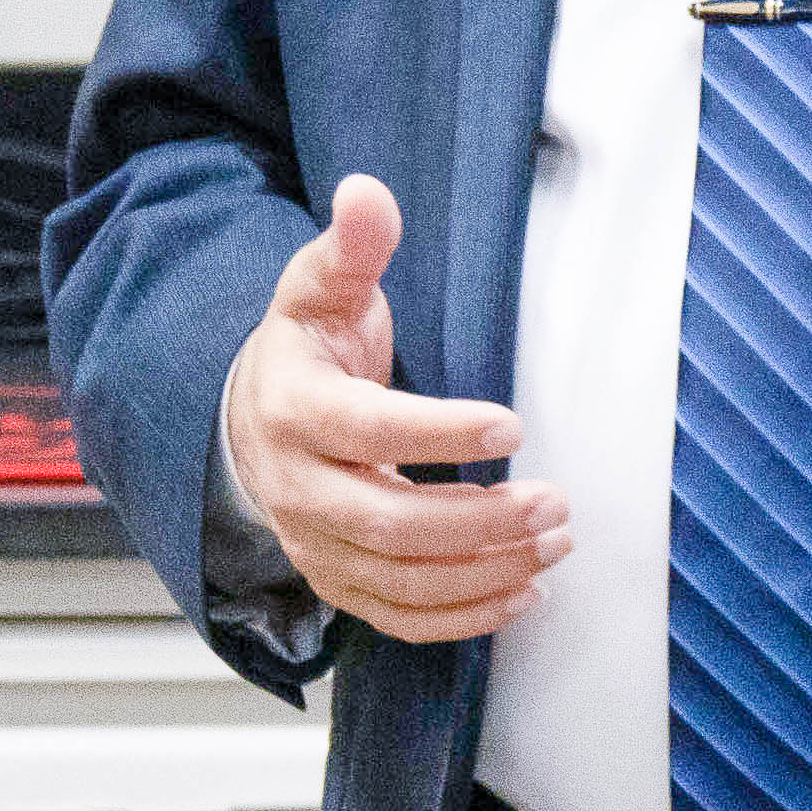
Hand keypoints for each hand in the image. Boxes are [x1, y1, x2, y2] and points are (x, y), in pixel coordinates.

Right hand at [217, 173, 567, 642]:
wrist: (253, 418)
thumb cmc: (309, 349)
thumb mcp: (321, 289)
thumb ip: (351, 248)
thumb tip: (367, 191)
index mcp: (293, 409)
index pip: (366, 431)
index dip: (439, 432)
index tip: (513, 422)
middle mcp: (296, 487)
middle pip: (389, 524)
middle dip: (481, 521)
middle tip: (557, 502)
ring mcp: (312, 543)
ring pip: (400, 580)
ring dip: (486, 571)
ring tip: (558, 542)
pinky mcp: (336, 581)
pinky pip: (396, 618)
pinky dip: (461, 619)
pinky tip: (525, 595)